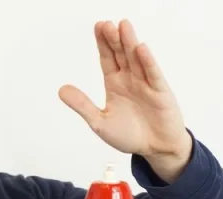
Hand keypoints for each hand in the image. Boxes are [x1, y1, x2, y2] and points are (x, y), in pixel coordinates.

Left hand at [58, 19, 190, 158]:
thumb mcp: (99, 122)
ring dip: (130, 43)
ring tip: (123, 26)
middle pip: (120, 55)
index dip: (102, 43)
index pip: (107, 59)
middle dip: (113, 39)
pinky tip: (140, 48)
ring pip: (136, 60)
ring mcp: (146, 84)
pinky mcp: (160, 93)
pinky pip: (153, 75)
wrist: (155, 149)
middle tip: (105, 24)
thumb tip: (62, 90)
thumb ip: (82, 105)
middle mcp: (130, 80)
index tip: (97, 27)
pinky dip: (147, 62)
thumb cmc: (130, 135)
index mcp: (115, 84)